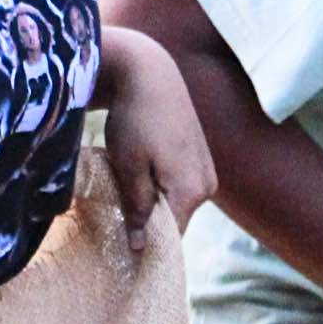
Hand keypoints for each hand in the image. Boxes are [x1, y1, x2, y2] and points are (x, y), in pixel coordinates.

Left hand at [94, 31, 216, 231]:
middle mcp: (207, 185)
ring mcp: (207, 171)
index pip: (170, 237)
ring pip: (176, 203)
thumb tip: (140, 248)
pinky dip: (160, 187)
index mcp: (191, 191)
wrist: (150, 74)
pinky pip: (180, 187)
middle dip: (147, 222)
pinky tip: (140, 172)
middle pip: (175, 221)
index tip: (119, 248)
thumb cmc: (134, 120)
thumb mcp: (128, 168)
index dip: (145, 246)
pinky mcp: (200, 159)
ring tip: (125, 185)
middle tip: (115, 213)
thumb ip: (138, 209)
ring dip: (152, 203)